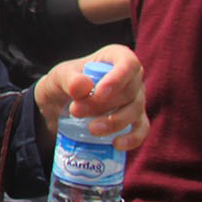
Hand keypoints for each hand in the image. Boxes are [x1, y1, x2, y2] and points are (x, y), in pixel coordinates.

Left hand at [33, 44, 148, 151]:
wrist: (61, 103)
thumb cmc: (64, 83)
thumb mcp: (59, 76)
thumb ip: (69, 79)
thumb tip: (83, 86)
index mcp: (115, 58)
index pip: (128, 63)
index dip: (118, 79)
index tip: (100, 93)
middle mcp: (132, 77)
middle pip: (129, 91)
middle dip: (103, 104)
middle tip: (76, 111)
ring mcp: (136, 99)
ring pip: (135, 111)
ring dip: (114, 122)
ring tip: (91, 129)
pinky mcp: (136, 119)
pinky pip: (141, 129)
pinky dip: (132, 138)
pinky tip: (117, 144)